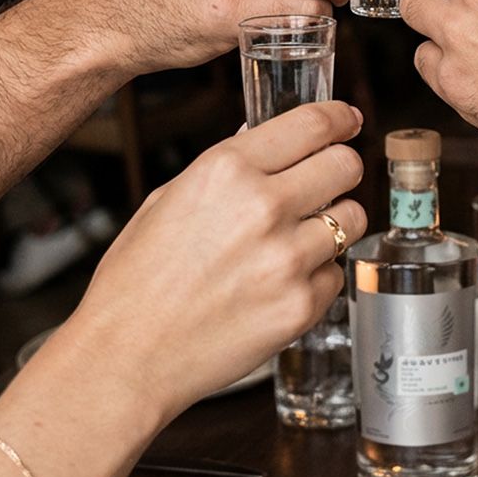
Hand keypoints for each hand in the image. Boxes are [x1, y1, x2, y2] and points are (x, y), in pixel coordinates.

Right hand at [62, 101, 367, 420]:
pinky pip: (336, 273)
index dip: (339, 118)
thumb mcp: (170, 198)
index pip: (314, 124)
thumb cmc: (138, 280)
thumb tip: (270, 136)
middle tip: (329, 181)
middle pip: (346, 165)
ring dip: (334, 224)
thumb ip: (230, 165)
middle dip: (341, 169)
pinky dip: (317, 276)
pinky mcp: (301, 306)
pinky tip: (280, 284)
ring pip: (353, 219)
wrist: (125, 358)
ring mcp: (287, 259)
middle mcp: (263, 207)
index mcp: (228, 170)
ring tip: (297, 240)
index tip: (348, 121)